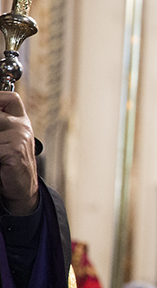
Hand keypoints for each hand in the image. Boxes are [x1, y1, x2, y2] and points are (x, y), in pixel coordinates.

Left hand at [0, 92, 37, 214]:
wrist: (22, 188)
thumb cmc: (8, 164)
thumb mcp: (4, 140)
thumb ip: (0, 127)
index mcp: (21, 121)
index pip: (10, 99)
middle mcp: (23, 126)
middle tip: (0, 142)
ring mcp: (20, 137)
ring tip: (0, 154)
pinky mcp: (15, 150)